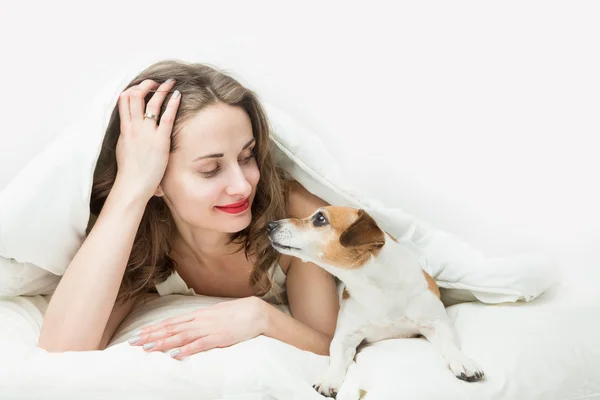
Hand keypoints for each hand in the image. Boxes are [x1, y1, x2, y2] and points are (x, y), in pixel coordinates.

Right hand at [114, 78, 180, 201]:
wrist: (132, 185)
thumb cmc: (130, 171)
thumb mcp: (123, 148)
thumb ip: (128, 136)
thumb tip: (130, 131)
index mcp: (124, 128)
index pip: (123, 100)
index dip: (133, 89)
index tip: (142, 87)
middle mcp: (133, 127)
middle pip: (134, 95)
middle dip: (145, 85)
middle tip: (156, 82)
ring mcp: (146, 133)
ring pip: (151, 102)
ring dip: (161, 90)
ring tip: (169, 84)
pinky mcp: (160, 140)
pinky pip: (167, 117)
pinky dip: (173, 103)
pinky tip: (178, 96)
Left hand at [128, 297, 268, 358]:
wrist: (255, 312)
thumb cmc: (236, 313)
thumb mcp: (214, 314)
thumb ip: (200, 320)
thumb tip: (187, 326)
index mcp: (198, 314)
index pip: (171, 321)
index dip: (154, 328)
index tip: (140, 333)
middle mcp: (199, 321)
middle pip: (171, 328)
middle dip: (152, 335)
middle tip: (134, 343)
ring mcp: (208, 329)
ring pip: (181, 336)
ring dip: (164, 342)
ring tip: (148, 348)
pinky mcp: (218, 339)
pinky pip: (200, 345)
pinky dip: (187, 349)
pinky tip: (175, 355)